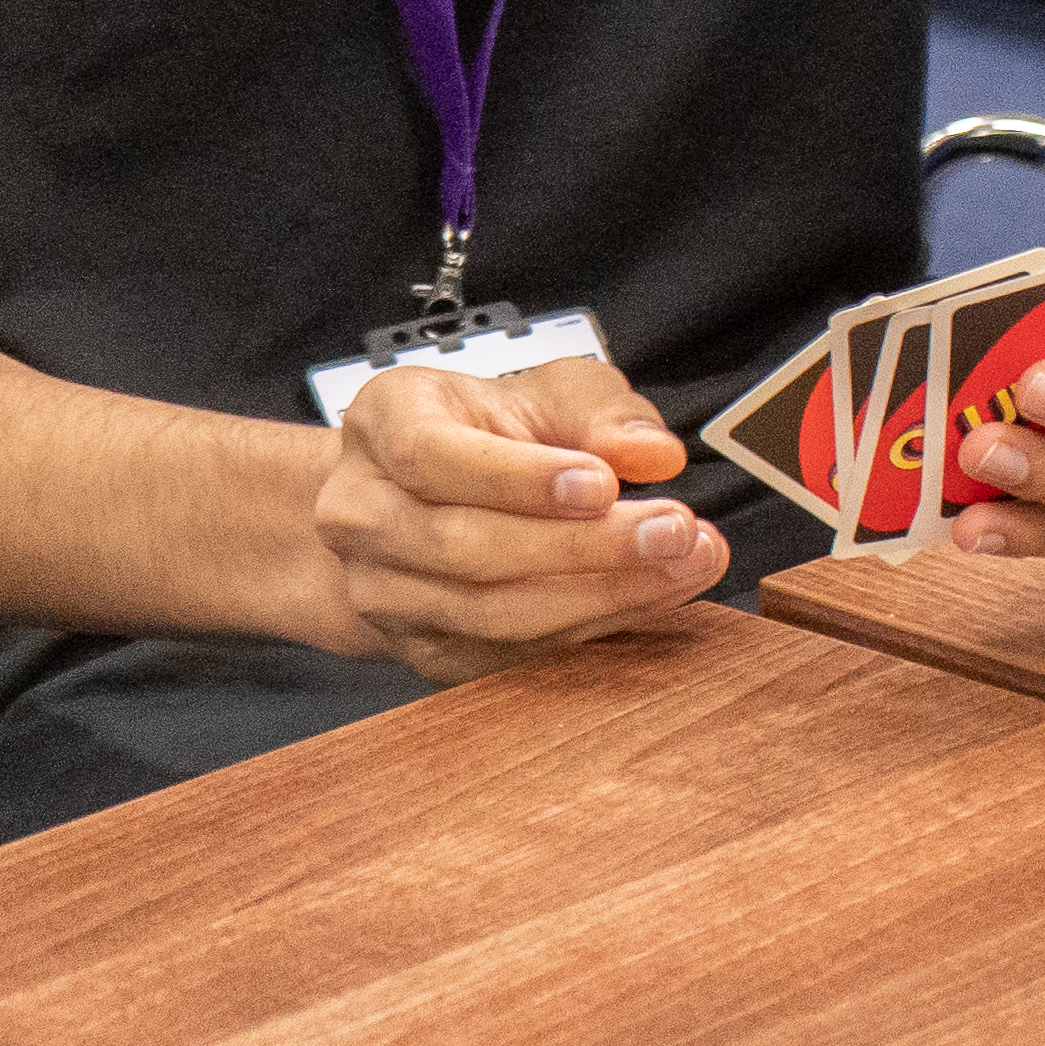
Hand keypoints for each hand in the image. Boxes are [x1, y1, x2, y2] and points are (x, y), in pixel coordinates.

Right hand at [310, 354, 733, 681]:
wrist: (432, 499)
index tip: (604, 484)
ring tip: (682, 565)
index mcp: (383, 424)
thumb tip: (654, 454)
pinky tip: (649, 598)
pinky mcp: (422, 648)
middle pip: (463, 546)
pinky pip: (506, 655)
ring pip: (486, 612)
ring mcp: (382, 591)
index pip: (431, 457)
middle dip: (582, 546)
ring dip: (598, 595)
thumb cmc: (492, 430)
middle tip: (674, 531)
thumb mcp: (548, 390)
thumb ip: (602, 413)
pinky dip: (587, 629)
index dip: (519, 478)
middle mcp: (362, 512)